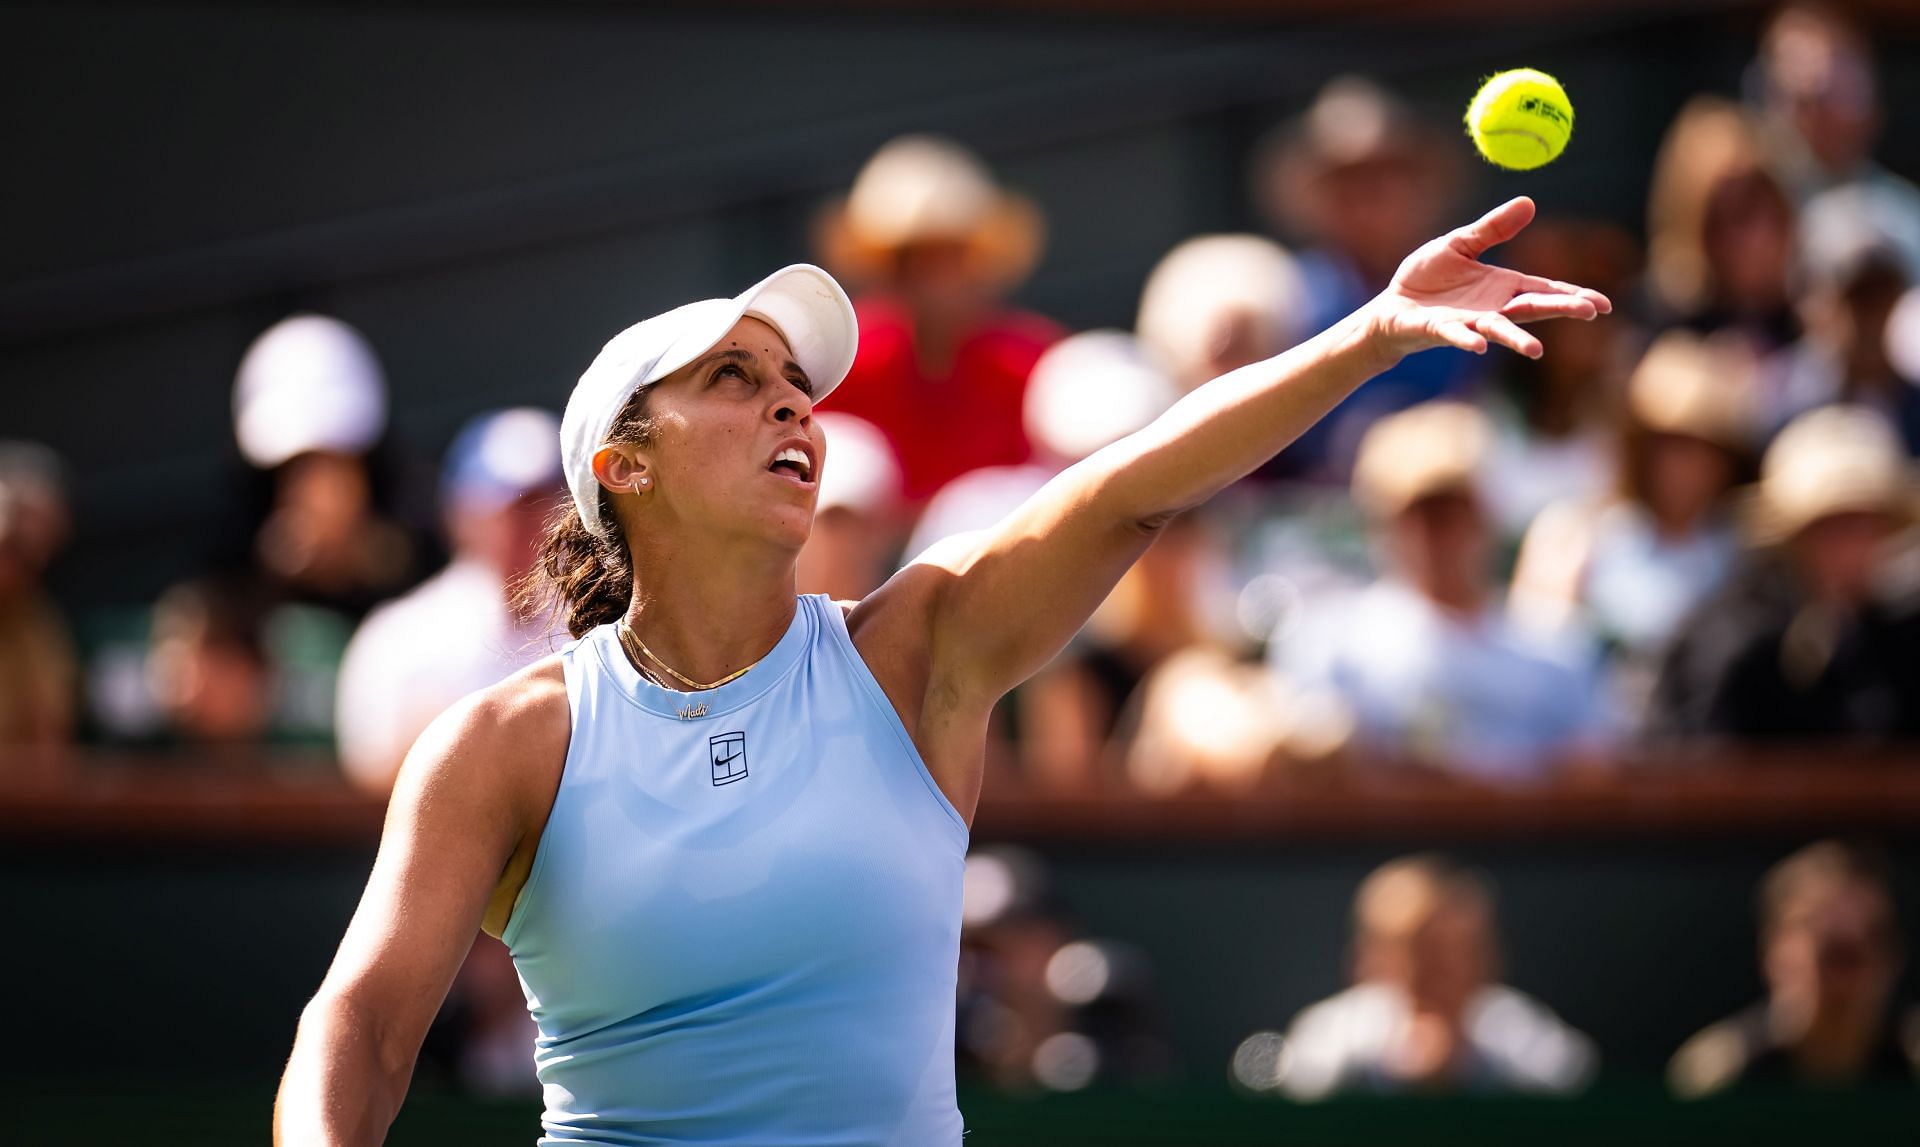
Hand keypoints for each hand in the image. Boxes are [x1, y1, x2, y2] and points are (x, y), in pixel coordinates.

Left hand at [1362, 196, 1611, 362]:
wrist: (1392, 305)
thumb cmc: (1428, 278)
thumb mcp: (1460, 244)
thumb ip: (1492, 229)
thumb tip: (1529, 202)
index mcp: (1503, 287)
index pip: (1544, 290)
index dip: (1572, 295)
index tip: (1603, 304)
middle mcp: (1492, 309)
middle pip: (1532, 309)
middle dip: (1561, 310)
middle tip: (1591, 312)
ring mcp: (1468, 322)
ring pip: (1499, 329)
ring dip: (1516, 339)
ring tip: (1536, 351)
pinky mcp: (1440, 331)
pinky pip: (1457, 335)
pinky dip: (1469, 340)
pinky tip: (1480, 345)